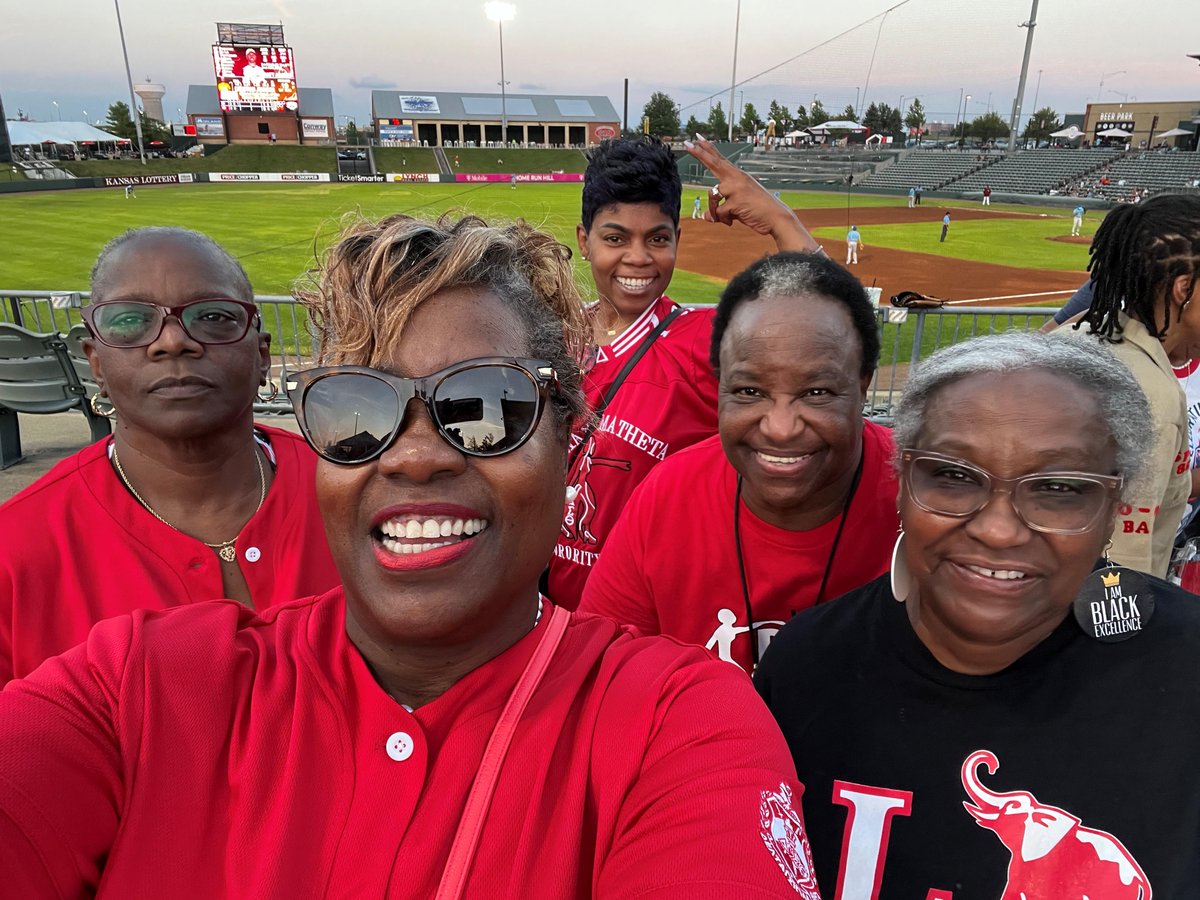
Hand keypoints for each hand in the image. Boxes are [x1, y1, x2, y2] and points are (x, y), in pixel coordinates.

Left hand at [684, 135, 820, 253]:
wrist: (776, 217)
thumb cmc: (758, 210)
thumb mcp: (738, 206)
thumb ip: (721, 209)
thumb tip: (705, 217)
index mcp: (738, 176)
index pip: (720, 159)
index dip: (708, 149)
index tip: (698, 138)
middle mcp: (736, 178)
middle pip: (714, 163)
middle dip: (699, 153)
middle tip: (687, 142)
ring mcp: (736, 188)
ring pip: (712, 197)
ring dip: (715, 211)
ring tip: (726, 218)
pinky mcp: (736, 201)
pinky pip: (719, 212)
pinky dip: (723, 219)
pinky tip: (733, 221)